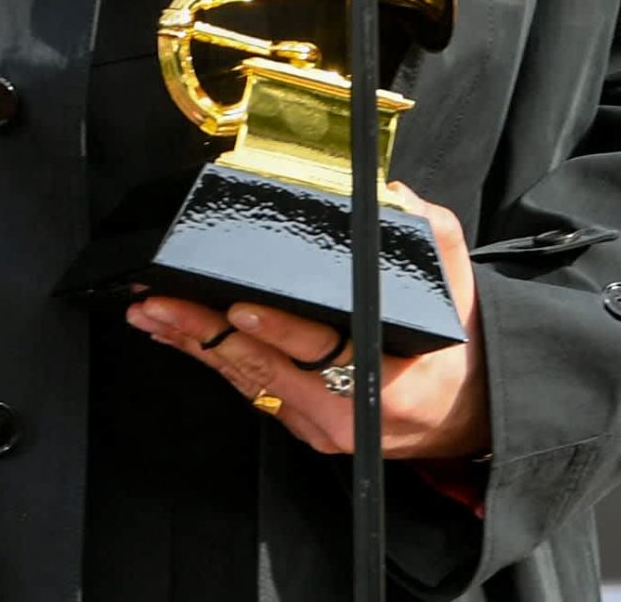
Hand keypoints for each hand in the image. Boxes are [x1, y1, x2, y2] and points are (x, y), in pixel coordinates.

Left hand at [124, 183, 488, 458]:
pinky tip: (177, 337)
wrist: (467, 413)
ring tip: (152, 314)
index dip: (278, 329)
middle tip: (161, 302)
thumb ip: (429, 231)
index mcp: (386, 375)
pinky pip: (251, 389)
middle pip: (266, 367)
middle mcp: (348, 408)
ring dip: (194, 346)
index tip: (239, 307)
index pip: (323, 348)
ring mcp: (322, 423)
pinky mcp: (304, 426)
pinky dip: (211, 360)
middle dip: (205, 332)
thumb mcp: (455, 283)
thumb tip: (392, 193)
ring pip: (248, 380)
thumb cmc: (453, 345)